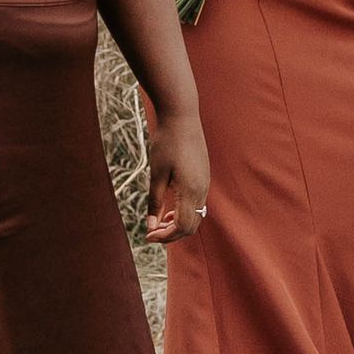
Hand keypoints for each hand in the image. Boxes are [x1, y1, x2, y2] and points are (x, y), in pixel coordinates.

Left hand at [143, 103, 211, 242]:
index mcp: (190, 190)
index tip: (148, 236)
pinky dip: (185, 212)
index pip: (182, 227)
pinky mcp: (204, 177)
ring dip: (179, 223)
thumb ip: (154, 202)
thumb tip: (151, 227)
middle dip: (172, 234)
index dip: (165, 237)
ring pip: (196, 216)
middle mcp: (202, 189)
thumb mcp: (156, 174)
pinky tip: (170, 207)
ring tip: (160, 221)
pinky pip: (198, 204)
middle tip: (152, 232)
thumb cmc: (166, 143)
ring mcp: (205, 183)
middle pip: (192, 226)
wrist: (182, 116)